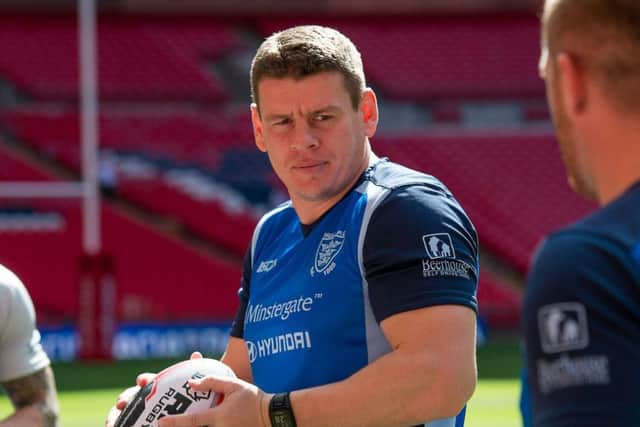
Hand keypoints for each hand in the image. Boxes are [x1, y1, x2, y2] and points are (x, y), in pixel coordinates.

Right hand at [104, 352, 204, 426]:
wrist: (184, 423)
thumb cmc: (188, 406)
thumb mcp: (192, 391)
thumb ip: (193, 374)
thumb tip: (196, 353)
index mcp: (155, 389)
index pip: (148, 381)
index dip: (145, 380)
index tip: (143, 381)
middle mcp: (142, 400)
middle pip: (130, 396)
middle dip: (125, 397)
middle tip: (122, 402)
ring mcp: (136, 413)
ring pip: (122, 411)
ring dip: (115, 414)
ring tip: (113, 420)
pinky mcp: (130, 421)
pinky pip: (120, 422)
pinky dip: (113, 422)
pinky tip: (111, 426)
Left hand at [157, 375, 271, 426]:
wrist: (273, 416)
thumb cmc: (254, 399)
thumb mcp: (235, 385)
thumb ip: (213, 382)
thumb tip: (192, 383)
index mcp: (219, 417)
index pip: (193, 421)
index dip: (175, 422)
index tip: (160, 422)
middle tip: (159, 425)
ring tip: (176, 425)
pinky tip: (204, 424)